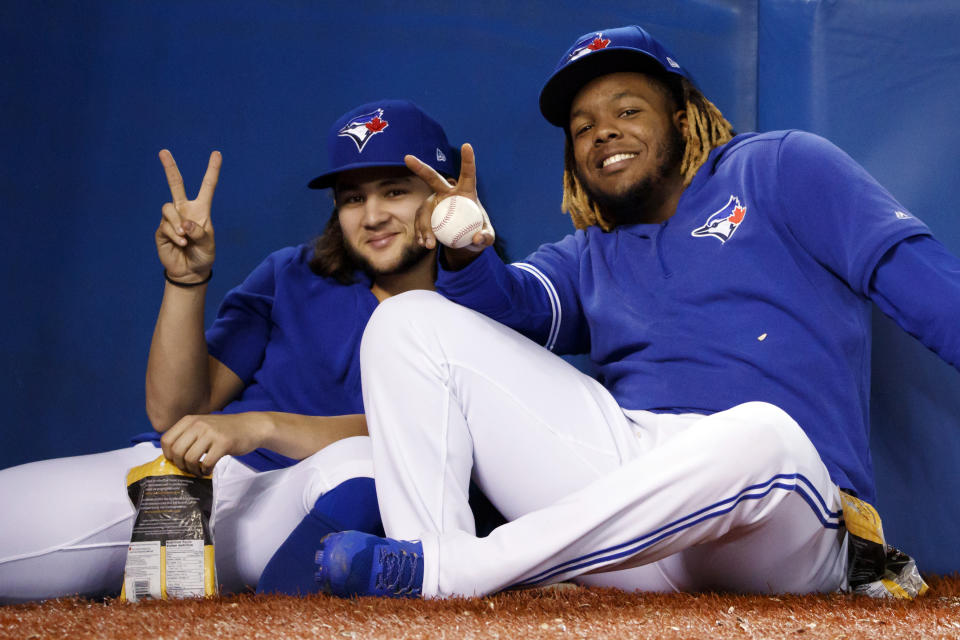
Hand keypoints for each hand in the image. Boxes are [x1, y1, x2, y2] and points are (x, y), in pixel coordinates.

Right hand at [155, 150, 220, 282]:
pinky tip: (181, 243)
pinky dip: (175, 235)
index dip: (212, 170)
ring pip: (168, 209)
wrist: (190, 271)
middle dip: (169, 167)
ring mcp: (171, 219)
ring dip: (177, 224)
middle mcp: (184, 210)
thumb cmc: (203, 256)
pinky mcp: (161, 229)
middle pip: (176, 184)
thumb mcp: (209, 245)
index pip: (207, 186)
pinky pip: (165, 225)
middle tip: (163, 151)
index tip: (217, 153)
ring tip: (186, 239)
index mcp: (201, 210)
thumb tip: (184, 223)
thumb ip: (200, 233)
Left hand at [160, 412, 267, 475]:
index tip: (176, 461)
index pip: (166, 440)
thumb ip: (187, 436)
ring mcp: (211, 433)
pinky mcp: (223, 443)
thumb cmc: (224, 430)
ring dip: (193, 470)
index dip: (168, 455)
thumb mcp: (202, 426)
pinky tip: (209, 470)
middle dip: (180, 465)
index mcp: (190, 420)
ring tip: (199, 471)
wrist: (250, 426)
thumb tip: (170, 457)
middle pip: (176, 451)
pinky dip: (205, 471)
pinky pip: (206, 463)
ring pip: (189, 458)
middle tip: (189, 469)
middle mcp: (198, 424)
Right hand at [405, 143, 494, 262]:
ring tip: (429, 244)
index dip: (468, 160)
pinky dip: (421, 233)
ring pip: (424, 208)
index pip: (468, 174)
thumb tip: (478, 238)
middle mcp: (448, 192)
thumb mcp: (487, 237)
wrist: (464, 240)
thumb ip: (487, 237)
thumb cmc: (479, 233)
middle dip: (421, 168)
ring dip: (424, 225)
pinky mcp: (427, 213)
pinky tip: (424, 243)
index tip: (467, 145)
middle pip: (433, 178)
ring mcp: (435, 202)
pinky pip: (420, 221)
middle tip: (407, 158)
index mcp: (466, 192)